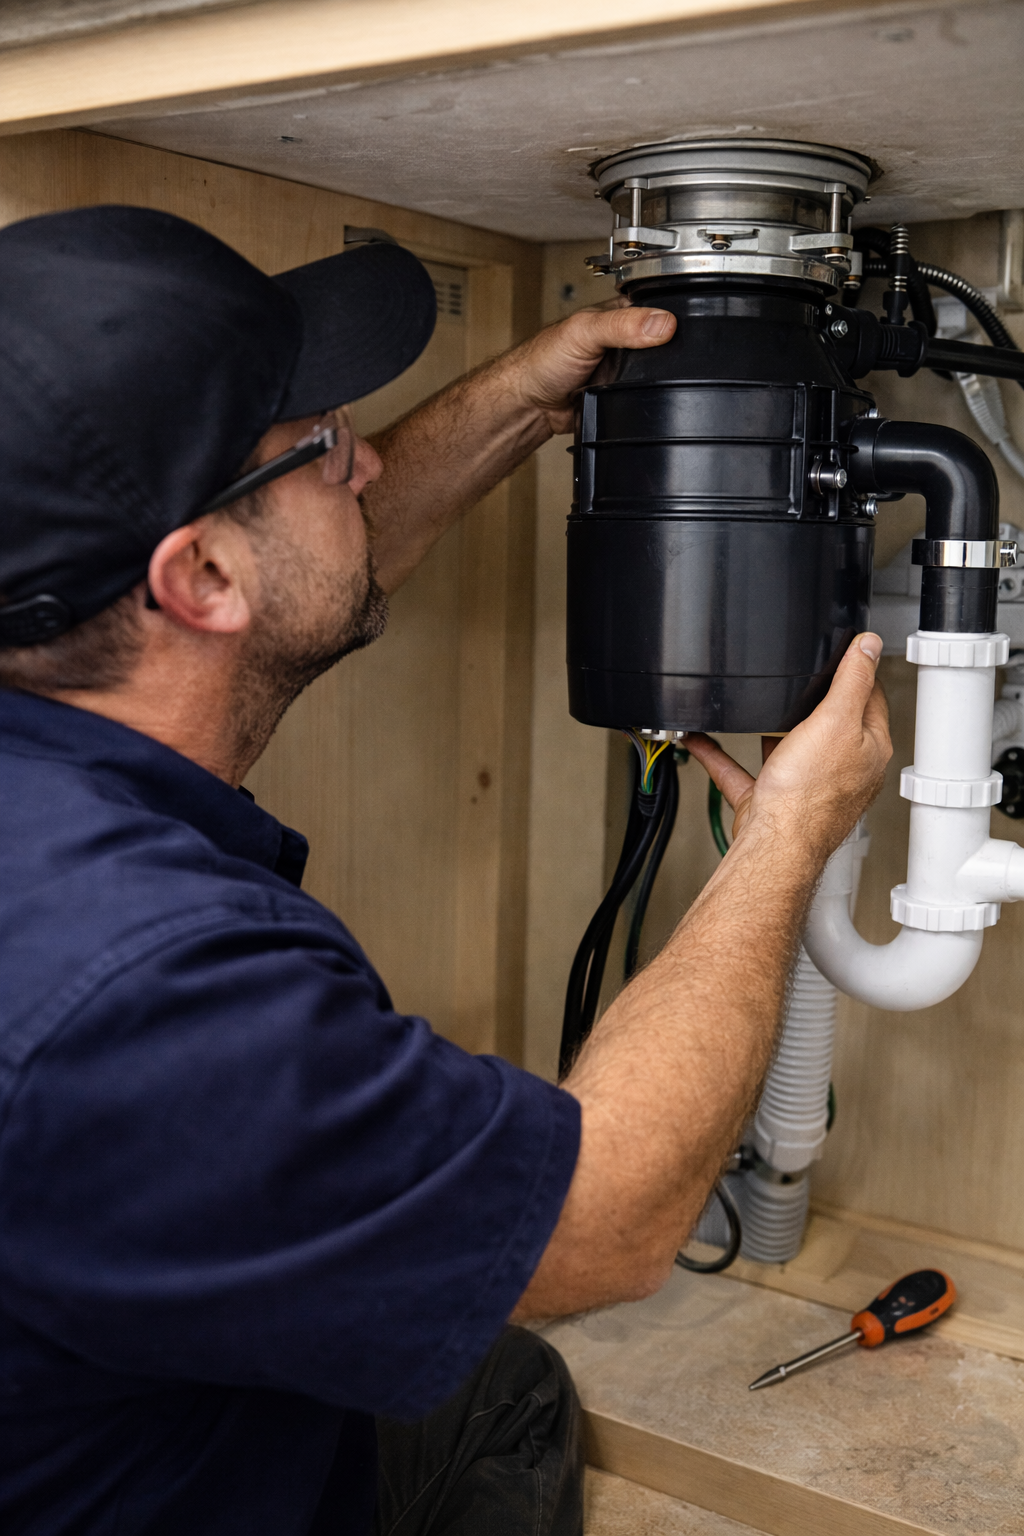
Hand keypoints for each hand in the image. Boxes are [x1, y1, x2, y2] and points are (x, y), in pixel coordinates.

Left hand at [510, 300, 675, 433]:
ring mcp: (624, 367)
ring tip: (652, 377)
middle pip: (663, 341)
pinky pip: (645, 395)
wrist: (529, 404)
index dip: (675, 314)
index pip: (658, 306)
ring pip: (657, 371)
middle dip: (670, 350)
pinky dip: (647, 398)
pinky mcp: (622, 392)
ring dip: (658, 377)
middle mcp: (624, 339)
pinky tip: (644, 396)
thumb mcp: (584, 332)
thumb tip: (661, 323)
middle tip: (673, 357)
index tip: (689, 326)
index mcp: (618, 313)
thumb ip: (622, 325)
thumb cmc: (542, 361)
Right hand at [684, 634, 890, 856]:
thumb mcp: (836, 720)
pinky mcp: (770, 801)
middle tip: (800, 675)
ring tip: (755, 705)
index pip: (871, 697)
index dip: (859, 670)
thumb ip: (852, 679)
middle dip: (813, 700)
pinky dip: (721, 754)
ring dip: (769, 728)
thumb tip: (870, 645)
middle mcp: (841, 770)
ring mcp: (805, 787)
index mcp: (867, 748)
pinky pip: (742, 770)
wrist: (774, 847)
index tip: (846, 650)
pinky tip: (702, 740)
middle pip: (830, 723)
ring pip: (787, 747)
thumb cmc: (809, 796)